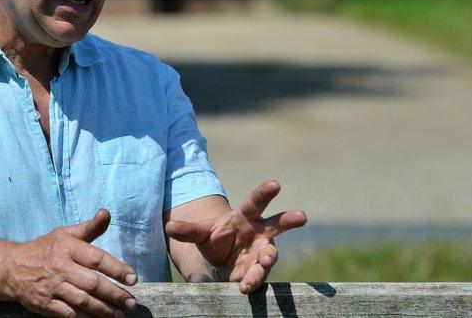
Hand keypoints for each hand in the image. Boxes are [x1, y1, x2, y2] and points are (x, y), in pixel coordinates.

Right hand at [1, 208, 137, 316]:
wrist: (11, 268)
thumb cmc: (44, 249)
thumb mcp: (64, 234)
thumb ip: (89, 227)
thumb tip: (106, 213)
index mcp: (67, 247)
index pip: (97, 258)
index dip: (117, 269)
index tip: (133, 278)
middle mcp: (60, 267)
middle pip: (92, 282)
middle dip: (115, 294)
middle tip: (131, 303)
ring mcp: (52, 286)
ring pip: (83, 300)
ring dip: (103, 309)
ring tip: (119, 314)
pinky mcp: (45, 303)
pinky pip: (68, 313)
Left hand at [165, 180, 306, 293]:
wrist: (220, 261)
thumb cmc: (215, 239)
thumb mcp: (200, 233)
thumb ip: (188, 230)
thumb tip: (169, 227)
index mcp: (245, 217)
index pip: (255, 202)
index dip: (265, 193)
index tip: (276, 184)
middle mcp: (258, 233)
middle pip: (277, 224)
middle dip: (289, 219)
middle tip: (301, 216)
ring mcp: (260, 253)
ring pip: (269, 255)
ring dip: (265, 261)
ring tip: (261, 266)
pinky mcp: (256, 271)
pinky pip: (257, 276)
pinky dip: (252, 281)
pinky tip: (244, 287)